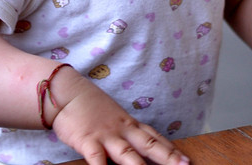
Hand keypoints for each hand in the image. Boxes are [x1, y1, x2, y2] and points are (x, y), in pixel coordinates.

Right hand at [49, 69, 189, 164]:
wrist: (66, 93)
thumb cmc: (88, 106)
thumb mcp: (112, 117)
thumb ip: (124, 131)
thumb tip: (136, 144)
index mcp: (128, 124)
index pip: (154, 137)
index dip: (170, 149)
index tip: (185, 159)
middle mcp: (122, 130)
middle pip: (149, 144)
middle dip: (168, 157)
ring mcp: (106, 136)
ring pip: (128, 154)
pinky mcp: (88, 141)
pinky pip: (98, 160)